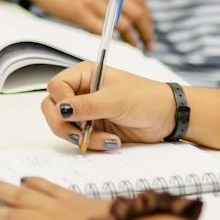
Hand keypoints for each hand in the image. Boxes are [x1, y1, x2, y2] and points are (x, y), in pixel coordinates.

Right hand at [17, 0, 153, 49]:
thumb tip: (133, 10)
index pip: (141, 1)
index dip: (148, 19)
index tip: (148, 31)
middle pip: (137, 14)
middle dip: (145, 33)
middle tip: (147, 45)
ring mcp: (92, 0)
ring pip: (123, 24)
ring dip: (132, 39)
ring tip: (134, 47)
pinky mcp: (78, 12)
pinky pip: (101, 30)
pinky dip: (110, 38)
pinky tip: (112, 42)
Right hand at [42, 62, 177, 149]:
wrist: (168, 118)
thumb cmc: (146, 99)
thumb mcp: (116, 100)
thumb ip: (87, 105)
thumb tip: (60, 110)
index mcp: (83, 75)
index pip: (55, 86)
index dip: (60, 102)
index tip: (74, 114)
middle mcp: (80, 92)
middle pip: (52, 107)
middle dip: (64, 124)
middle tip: (81, 135)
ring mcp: (86, 111)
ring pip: (64, 125)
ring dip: (81, 137)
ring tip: (107, 140)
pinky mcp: (93, 128)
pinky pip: (79, 138)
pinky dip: (92, 144)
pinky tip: (112, 142)